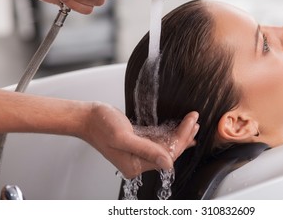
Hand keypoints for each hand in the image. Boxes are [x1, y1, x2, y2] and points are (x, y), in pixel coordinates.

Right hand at [82, 102, 198, 178]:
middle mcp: (137, 162)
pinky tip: (178, 129)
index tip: (191, 122)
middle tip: (195, 120)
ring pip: (164, 146)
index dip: (182, 138)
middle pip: (168, 151)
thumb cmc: (100, 125)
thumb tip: (168, 163)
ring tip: (192, 123)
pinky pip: (157, 141)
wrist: (87, 117)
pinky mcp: (137, 143)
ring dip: (178, 134)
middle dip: (183, 136)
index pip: (167, 155)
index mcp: (134, 165)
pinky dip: (169, 134)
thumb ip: (146, 150)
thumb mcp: (123, 137)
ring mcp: (137, 153)